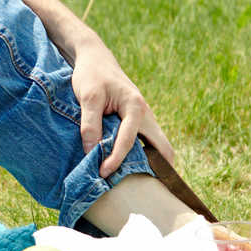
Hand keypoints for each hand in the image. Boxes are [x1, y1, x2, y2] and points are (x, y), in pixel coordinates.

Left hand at [71, 42, 175, 176]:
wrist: (94, 57)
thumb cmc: (91, 74)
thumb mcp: (88, 97)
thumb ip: (90, 125)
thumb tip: (91, 152)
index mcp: (136, 106)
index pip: (130, 140)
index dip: (116, 159)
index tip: (103, 173)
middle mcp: (145, 114)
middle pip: (163, 148)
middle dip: (160, 170)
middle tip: (152, 193)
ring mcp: (144, 118)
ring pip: (156, 147)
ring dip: (151, 164)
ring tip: (142, 186)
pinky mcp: (137, 121)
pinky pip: (146, 143)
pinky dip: (143, 156)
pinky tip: (133, 169)